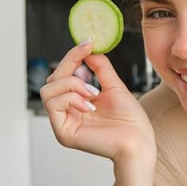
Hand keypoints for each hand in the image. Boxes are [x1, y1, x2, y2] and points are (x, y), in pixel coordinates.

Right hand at [39, 41, 155, 162]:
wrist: (139, 141)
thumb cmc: (130, 120)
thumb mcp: (114, 86)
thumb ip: (100, 68)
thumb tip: (89, 49)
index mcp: (76, 103)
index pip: (63, 74)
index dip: (72, 57)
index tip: (87, 44)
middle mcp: (67, 112)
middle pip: (52, 79)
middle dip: (69, 67)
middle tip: (90, 71)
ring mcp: (63, 123)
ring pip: (47, 90)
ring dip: (71, 85)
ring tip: (92, 94)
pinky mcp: (63, 132)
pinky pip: (53, 104)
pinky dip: (71, 98)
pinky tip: (89, 106)